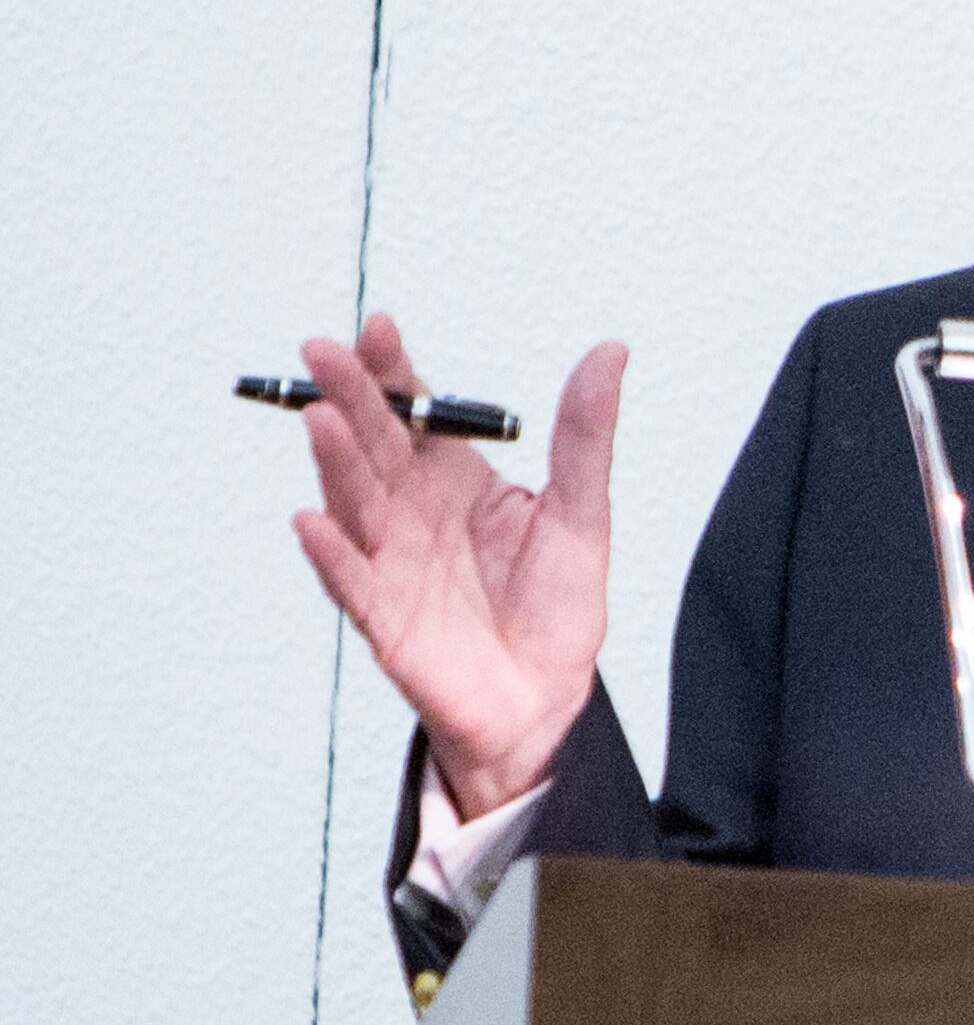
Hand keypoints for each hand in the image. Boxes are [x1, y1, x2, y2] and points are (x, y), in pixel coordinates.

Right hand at [289, 311, 627, 815]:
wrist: (546, 696)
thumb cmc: (554, 606)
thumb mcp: (582, 511)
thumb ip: (585, 434)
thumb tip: (610, 352)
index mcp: (452, 479)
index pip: (413, 412)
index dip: (393, 370)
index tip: (378, 327)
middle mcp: (410, 512)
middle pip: (373, 445)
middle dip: (348, 398)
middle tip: (323, 352)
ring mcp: (391, 562)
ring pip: (354, 503)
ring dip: (334, 463)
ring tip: (320, 418)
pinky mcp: (385, 619)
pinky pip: (352, 582)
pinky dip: (331, 554)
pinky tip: (312, 523)